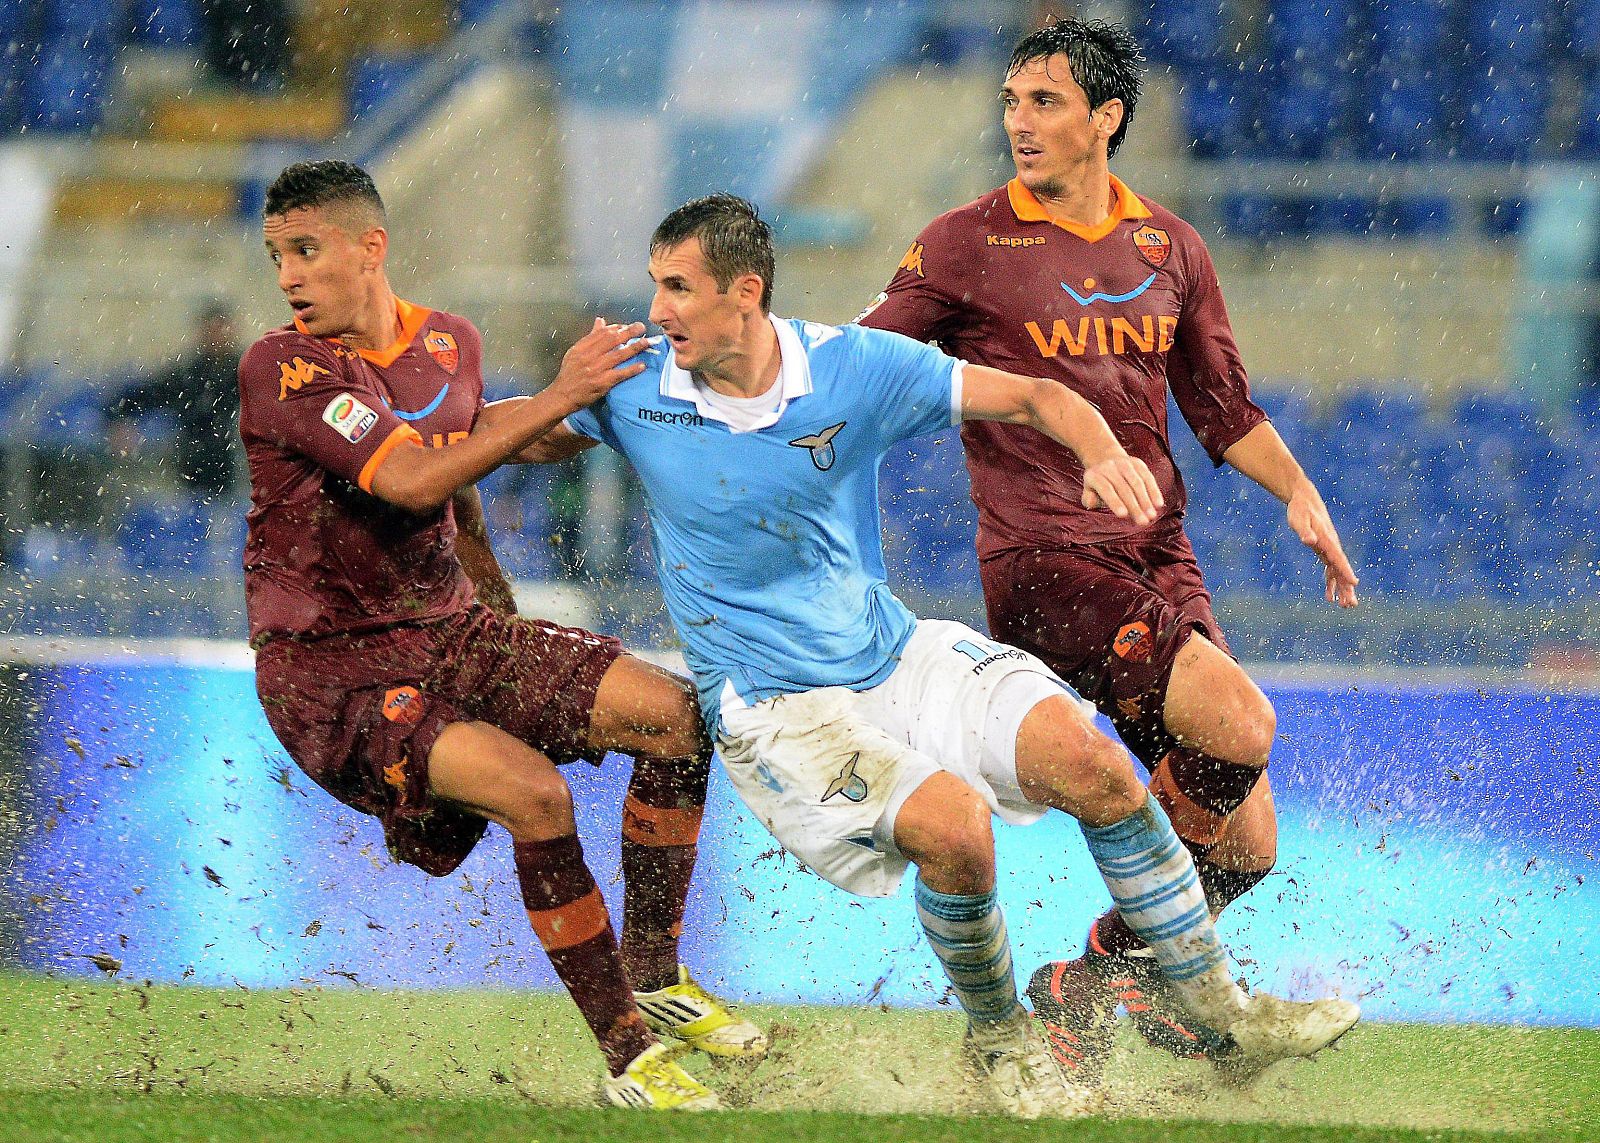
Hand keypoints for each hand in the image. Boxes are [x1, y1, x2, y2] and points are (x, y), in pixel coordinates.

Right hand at [549, 318, 652, 409]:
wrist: (562, 395)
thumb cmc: (569, 373)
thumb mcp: (575, 351)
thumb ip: (590, 337)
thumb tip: (601, 321)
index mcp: (583, 347)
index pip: (603, 333)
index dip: (617, 328)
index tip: (627, 326)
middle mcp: (589, 356)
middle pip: (612, 340)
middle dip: (629, 332)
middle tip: (641, 327)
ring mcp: (596, 369)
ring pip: (619, 355)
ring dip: (635, 348)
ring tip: (647, 343)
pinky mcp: (602, 382)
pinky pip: (620, 374)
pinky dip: (632, 369)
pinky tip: (642, 365)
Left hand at [1080, 454, 1163, 525]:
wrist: (1106, 460)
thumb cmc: (1098, 485)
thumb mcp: (1089, 492)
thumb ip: (1089, 499)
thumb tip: (1092, 503)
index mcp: (1094, 476)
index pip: (1106, 489)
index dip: (1115, 502)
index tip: (1123, 515)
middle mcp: (1109, 467)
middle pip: (1124, 488)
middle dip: (1134, 506)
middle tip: (1143, 522)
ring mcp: (1125, 464)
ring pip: (1138, 483)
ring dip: (1146, 500)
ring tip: (1151, 516)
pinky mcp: (1138, 464)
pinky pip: (1148, 477)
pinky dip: (1154, 491)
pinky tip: (1158, 504)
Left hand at [1287, 485, 1358, 606]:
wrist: (1306, 501)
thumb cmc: (1300, 510)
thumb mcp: (1299, 519)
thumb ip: (1304, 531)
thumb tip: (1309, 541)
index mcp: (1328, 540)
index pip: (1338, 558)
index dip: (1346, 571)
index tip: (1354, 583)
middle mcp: (1332, 547)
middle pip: (1341, 570)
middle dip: (1347, 587)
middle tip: (1351, 604)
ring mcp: (1329, 550)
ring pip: (1338, 573)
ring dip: (1342, 589)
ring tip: (1345, 606)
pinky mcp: (1324, 551)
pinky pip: (1330, 571)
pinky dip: (1331, 583)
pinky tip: (1330, 597)